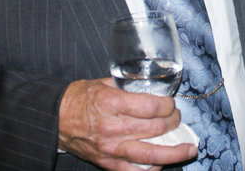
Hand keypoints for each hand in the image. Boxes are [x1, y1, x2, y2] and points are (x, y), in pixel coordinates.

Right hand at [58, 78, 195, 169]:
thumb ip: (128, 86)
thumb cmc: (79, 98)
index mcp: (112, 103)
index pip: (151, 106)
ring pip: (150, 154)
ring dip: (174, 152)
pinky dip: (152, 169)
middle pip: (155, 128)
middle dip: (173, 122)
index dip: (168, 105)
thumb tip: (152, 87)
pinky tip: (162, 164)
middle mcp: (113, 126)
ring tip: (189, 149)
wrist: (55, 118)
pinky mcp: (107, 162)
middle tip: (177, 118)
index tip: (171, 103)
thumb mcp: (103, 83)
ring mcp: (111, 148)